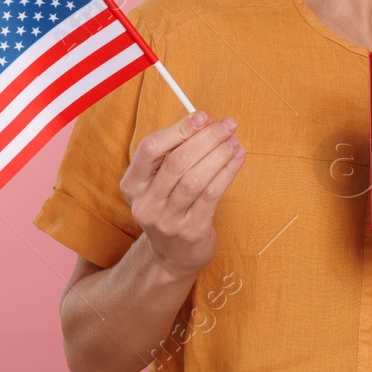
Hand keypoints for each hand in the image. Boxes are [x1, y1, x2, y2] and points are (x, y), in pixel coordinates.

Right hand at [119, 110, 245, 281]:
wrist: (173, 255)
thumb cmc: (171, 205)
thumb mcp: (161, 182)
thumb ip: (175, 152)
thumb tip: (205, 121)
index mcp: (133, 185)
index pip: (150, 148)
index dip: (178, 129)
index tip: (203, 116)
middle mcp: (146, 203)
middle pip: (176, 161)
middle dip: (206, 138)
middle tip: (228, 125)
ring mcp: (167, 220)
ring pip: (195, 179)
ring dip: (219, 154)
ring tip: (234, 141)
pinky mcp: (191, 231)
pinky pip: (212, 195)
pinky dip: (227, 172)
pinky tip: (238, 158)